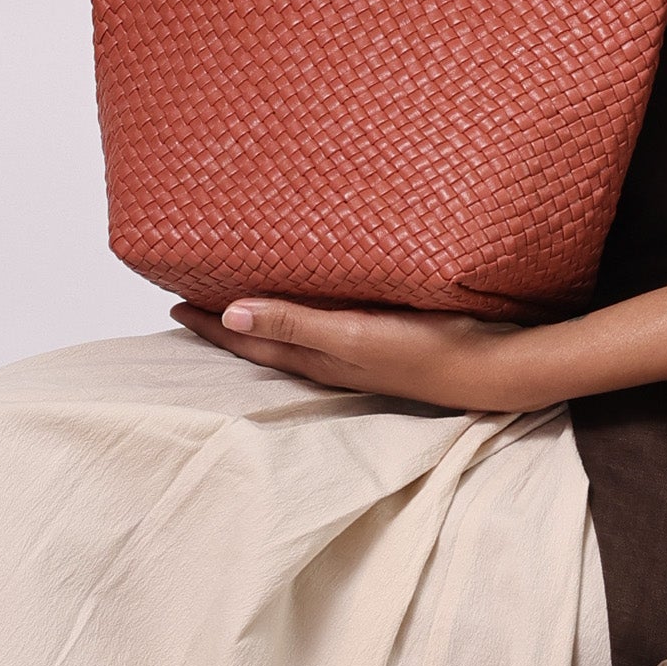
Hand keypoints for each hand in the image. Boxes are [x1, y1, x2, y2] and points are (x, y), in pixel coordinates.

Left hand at [170, 296, 561, 412]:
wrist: (493, 366)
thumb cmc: (428, 351)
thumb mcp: (353, 335)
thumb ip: (294, 324)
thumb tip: (229, 315)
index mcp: (318, 359)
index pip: (248, 343)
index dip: (210, 326)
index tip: (173, 305)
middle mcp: (332, 360)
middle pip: (265, 343)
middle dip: (229, 324)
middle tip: (195, 301)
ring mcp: (359, 354)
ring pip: (295, 337)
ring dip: (265, 320)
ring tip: (241, 298)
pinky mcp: (385, 340)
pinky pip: (327, 328)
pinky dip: (304, 315)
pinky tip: (314, 301)